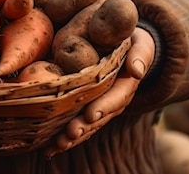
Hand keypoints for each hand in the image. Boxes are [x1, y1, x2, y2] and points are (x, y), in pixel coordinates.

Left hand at [44, 27, 154, 158]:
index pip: (117, 97)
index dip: (104, 106)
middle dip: (85, 126)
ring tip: (57, 145)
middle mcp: (115, 99)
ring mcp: (102, 106)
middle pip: (100, 116)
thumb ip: (140, 54)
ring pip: (88, 124)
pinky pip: (78, 123)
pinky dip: (64, 138)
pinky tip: (48, 149)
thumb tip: (136, 70)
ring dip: (73, 136)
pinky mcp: (88, 107)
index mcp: (127, 83)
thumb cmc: (130, 39)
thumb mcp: (140, 43)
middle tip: (69, 133)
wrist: (126, 46)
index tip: (91, 114)